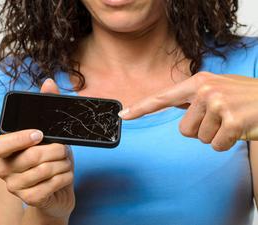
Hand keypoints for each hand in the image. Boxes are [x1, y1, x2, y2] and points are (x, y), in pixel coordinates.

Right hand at [0, 79, 74, 219]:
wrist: (57, 189)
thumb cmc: (51, 159)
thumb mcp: (51, 134)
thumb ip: (47, 108)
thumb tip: (49, 83)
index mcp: (7, 150)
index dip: (19, 138)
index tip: (40, 134)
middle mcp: (6, 168)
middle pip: (32, 156)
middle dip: (57, 151)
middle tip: (64, 150)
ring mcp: (16, 186)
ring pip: (45, 170)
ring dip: (64, 164)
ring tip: (65, 162)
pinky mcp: (30, 198)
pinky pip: (52, 185)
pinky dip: (66, 177)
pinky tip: (65, 175)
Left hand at [119, 72, 257, 150]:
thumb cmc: (242, 96)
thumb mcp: (216, 87)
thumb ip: (192, 96)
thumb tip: (172, 103)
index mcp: (197, 82)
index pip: (162, 97)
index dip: (141, 108)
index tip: (124, 115)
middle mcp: (205, 91)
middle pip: (183, 130)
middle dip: (201, 130)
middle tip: (220, 117)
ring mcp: (218, 105)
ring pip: (199, 138)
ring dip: (215, 135)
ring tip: (230, 120)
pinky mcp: (233, 121)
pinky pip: (215, 145)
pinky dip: (226, 143)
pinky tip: (238, 128)